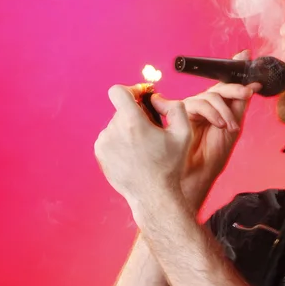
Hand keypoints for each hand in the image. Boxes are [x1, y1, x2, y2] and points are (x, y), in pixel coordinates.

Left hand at [94, 83, 190, 205]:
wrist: (153, 195)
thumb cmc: (170, 165)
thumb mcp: (184, 133)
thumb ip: (175, 107)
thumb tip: (157, 98)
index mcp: (132, 123)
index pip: (118, 91)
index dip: (131, 89)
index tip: (141, 97)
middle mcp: (113, 131)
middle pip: (122, 109)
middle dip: (136, 115)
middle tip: (152, 131)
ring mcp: (104, 143)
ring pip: (117, 124)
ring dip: (129, 128)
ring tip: (144, 147)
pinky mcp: (100, 154)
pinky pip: (110, 137)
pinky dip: (122, 140)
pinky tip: (135, 154)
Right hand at [151, 50, 260, 207]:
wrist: (196, 176)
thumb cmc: (212, 156)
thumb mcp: (232, 128)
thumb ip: (239, 107)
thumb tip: (251, 87)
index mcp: (215, 108)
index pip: (224, 85)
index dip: (234, 67)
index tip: (245, 54)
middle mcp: (202, 105)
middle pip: (218, 87)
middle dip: (235, 87)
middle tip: (249, 91)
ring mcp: (189, 108)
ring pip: (210, 96)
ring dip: (225, 110)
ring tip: (230, 127)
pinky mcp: (177, 112)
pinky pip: (199, 104)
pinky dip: (212, 113)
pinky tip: (219, 124)